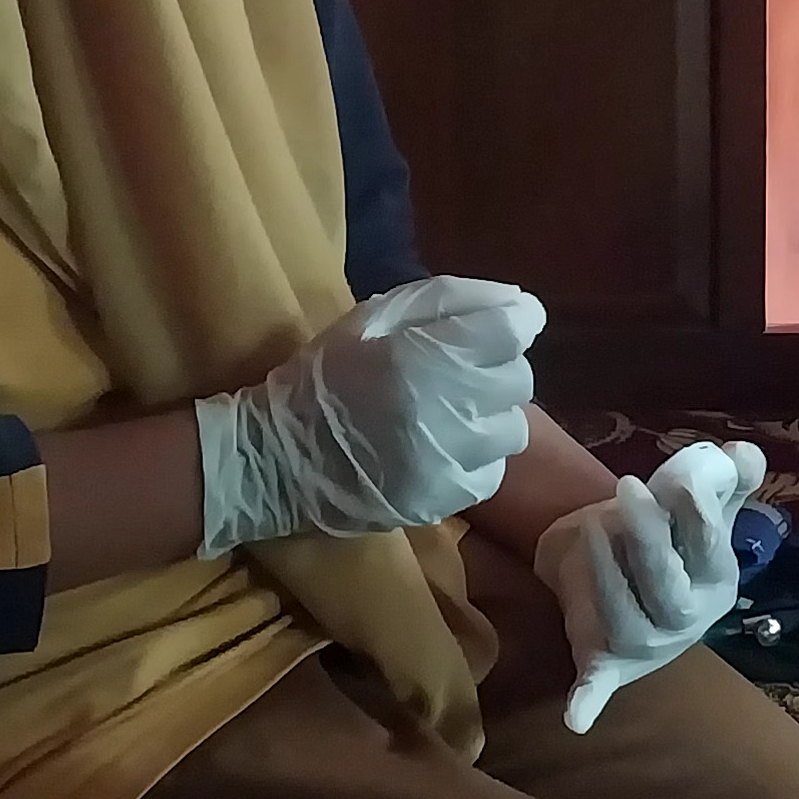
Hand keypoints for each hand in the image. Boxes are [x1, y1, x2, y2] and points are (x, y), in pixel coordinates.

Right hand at [196, 274, 543, 551]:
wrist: (279, 459)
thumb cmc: (326, 377)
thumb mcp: (371, 318)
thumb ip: (446, 300)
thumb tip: (516, 300)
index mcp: (425, 356)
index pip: (514, 329)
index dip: (515, 321)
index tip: (501, 324)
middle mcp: (447, 409)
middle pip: (519, 377)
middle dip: (496, 367)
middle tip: (460, 370)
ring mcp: (449, 460)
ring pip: (512, 428)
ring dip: (490, 415)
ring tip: (452, 413)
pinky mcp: (446, 499)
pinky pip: (492, 471)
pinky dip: (477, 457)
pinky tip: (443, 448)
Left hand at [534, 437, 765, 733]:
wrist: (612, 574)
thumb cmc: (663, 541)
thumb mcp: (697, 507)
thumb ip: (722, 479)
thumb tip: (742, 454)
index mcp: (716, 580)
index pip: (711, 548)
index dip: (694, 514)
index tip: (675, 478)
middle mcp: (687, 618)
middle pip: (667, 585)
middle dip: (649, 537)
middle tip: (627, 488)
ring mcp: (646, 643)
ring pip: (624, 613)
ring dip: (605, 570)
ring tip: (591, 526)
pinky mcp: (604, 660)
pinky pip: (599, 686)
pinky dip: (589, 701)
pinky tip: (576, 718)